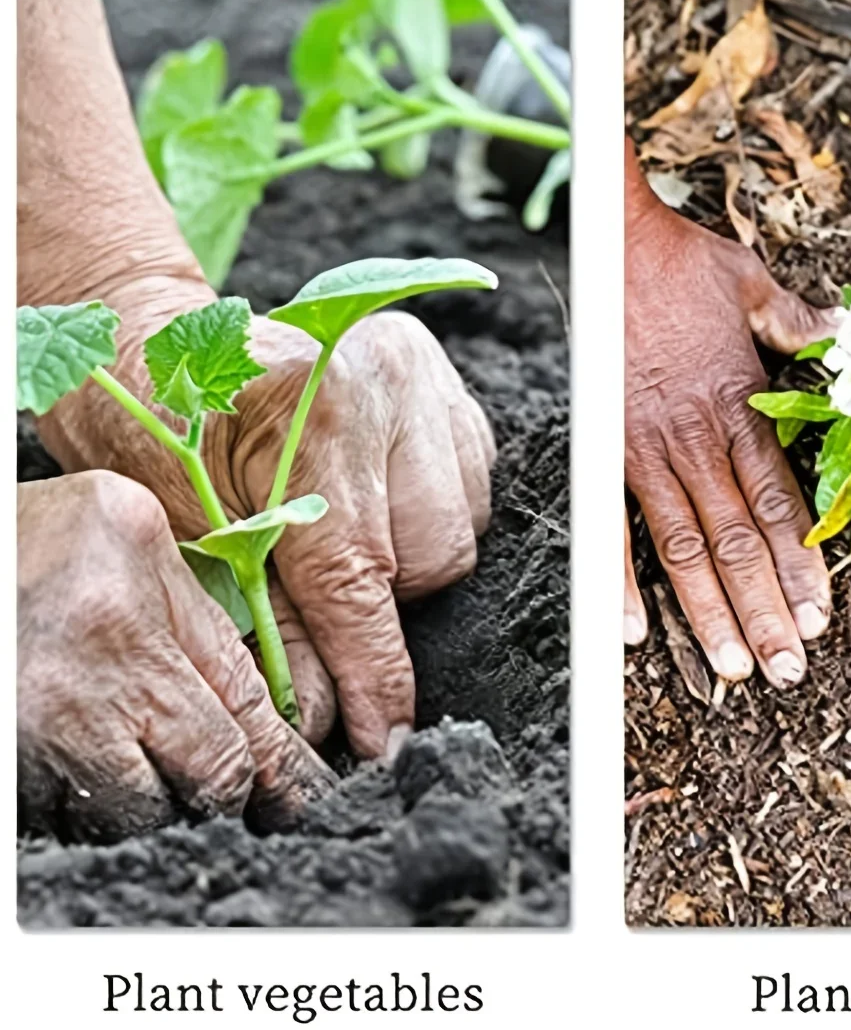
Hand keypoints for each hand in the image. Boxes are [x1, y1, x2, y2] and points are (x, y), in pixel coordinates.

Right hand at [18, 471, 333, 842]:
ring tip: (132, 735)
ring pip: (129, 817)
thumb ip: (204, 615)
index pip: (237, 743)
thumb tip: (270, 691)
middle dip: (214, 781)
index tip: (304, 792)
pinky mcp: (6, 777)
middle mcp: (83, 708)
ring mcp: (34, 751)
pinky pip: (64, 817)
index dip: (283, 775)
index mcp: (132, 645)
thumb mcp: (137, 537)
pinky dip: (87, 793)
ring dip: (149, 791)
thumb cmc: (38, 534)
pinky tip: (83, 745)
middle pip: (193, 794)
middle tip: (206, 751)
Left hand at [38, 293, 494, 757]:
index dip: (373, 670)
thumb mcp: (185, 523)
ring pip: (461, 528)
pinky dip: (428, 513)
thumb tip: (322, 707)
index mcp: (313, 409)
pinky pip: (473, 490)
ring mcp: (427, 380)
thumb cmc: (154, 419)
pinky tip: (376, 496)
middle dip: (380, 598)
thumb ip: (262, 616)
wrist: (161, 339)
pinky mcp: (449, 388)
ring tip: (340, 526)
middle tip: (315, 585)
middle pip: (432, 557)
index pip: (359, 574)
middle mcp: (388, 382)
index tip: (383, 735)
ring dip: (408, 555)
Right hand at [624, 142, 837, 687]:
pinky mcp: (603, 449)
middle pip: (737, 541)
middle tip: (787, 669)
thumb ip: (804, 328)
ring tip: (733, 666)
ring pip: (683, 547)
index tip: (819, 616)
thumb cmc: (682, 262)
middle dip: (765, 610)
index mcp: (740, 407)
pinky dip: (620, 582)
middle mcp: (695, 441)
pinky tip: (636, 632)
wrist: (609, 240)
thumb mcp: (756, 288)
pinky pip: (610, 527)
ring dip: (709, 611)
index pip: (780, 503)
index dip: (802, 565)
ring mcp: (645, 451)